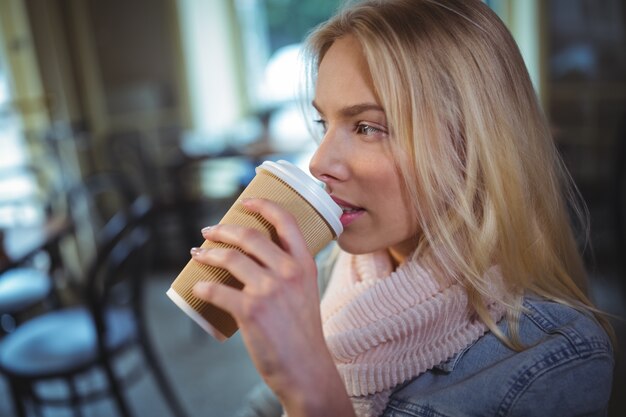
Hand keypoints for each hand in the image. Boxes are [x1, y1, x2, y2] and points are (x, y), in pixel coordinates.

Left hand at [191, 198, 354, 415]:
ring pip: (230, 258)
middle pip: (249, 235)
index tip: (245, 202)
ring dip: (208, 254)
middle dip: (223, 229)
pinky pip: (217, 291)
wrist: (305, 367)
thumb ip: (288, 271)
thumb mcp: (306, 292)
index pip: (285, 220)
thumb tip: (252, 257)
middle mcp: (289, 271)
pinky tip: (197, 289)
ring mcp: (269, 289)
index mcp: (304, 263)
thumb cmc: (302, 332)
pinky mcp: (251, 310)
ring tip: (198, 255)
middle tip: (209, 231)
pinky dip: (202, 288)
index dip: (263, 205)